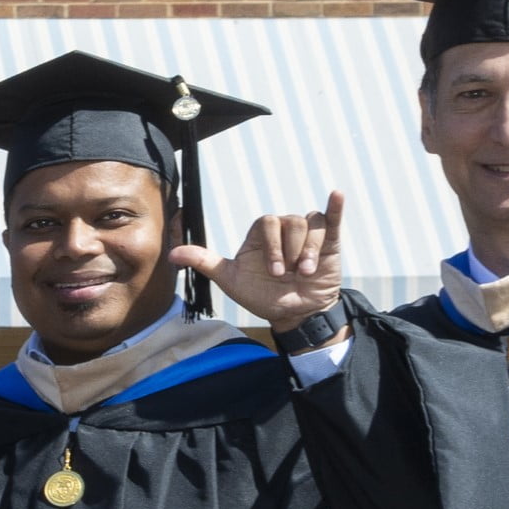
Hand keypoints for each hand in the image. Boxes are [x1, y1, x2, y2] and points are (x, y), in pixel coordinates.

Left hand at [169, 191, 348, 329]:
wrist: (294, 313)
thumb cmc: (262, 295)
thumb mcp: (231, 280)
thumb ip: (205, 262)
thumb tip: (171, 254)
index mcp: (261, 235)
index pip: (266, 222)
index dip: (272, 246)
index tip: (274, 272)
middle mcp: (283, 230)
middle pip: (289, 221)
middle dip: (288, 251)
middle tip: (287, 274)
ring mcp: (307, 235)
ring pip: (309, 224)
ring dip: (308, 250)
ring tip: (305, 272)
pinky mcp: (329, 242)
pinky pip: (331, 219)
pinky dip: (335, 207)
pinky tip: (337, 195)